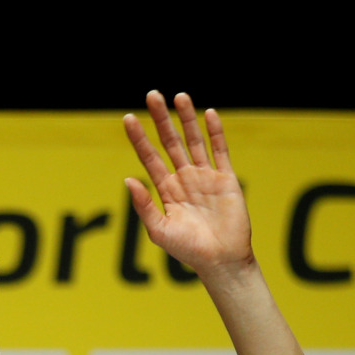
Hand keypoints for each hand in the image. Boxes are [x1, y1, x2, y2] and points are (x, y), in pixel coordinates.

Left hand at [124, 91, 253, 280]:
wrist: (220, 260)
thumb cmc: (187, 250)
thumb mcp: (159, 230)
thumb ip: (143, 205)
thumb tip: (128, 179)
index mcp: (166, 190)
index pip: (149, 157)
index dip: (139, 138)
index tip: (128, 118)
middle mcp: (184, 179)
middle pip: (170, 142)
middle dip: (161, 119)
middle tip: (151, 94)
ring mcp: (205, 177)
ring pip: (194, 141)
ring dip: (186, 119)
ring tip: (179, 96)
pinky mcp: (226, 179)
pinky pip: (220, 150)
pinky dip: (215, 132)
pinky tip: (208, 114)